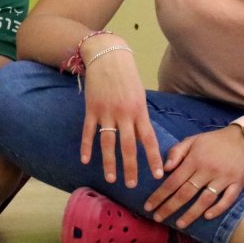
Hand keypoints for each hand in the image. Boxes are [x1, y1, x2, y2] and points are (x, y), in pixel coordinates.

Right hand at [79, 48, 163, 187]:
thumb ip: (140, 116)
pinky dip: (87, 146)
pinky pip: (89, 131)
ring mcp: (107, 112)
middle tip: (132, 186)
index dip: (153, 158)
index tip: (157, 175)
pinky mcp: (92, 109)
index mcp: (139, 111)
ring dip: (110, 162)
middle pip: (129, 146)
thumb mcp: (139, 95)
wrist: (108, 56)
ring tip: (111, 179)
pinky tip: (86, 160)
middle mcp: (124, 114)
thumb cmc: (126, 76)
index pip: (148, 139)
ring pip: (109, 142)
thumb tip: (143, 137)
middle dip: (131, 167)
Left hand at [143, 126, 243, 227]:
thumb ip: (176, 152)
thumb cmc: (214, 141)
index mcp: (194, 160)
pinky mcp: (238, 183)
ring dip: (191, 213)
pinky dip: (218, 209)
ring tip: (179, 224)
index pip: (172, 181)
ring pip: (205, 199)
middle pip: (185, 193)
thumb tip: (164, 169)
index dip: (159, 195)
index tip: (148, 206)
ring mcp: (223, 178)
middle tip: (158, 218)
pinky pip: (228, 199)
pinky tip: (207, 217)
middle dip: (169, 207)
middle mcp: (207, 170)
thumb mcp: (192, 140)